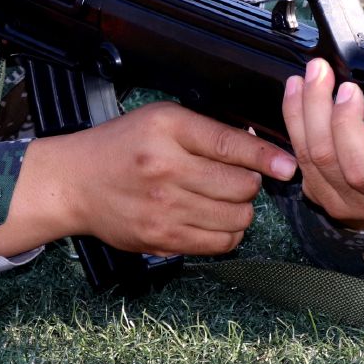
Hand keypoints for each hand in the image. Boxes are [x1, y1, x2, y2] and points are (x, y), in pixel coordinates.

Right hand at [0, 101, 296, 258]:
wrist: (75, 182)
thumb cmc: (120, 146)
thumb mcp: (161, 119)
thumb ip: (206, 131)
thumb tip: (257, 149)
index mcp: (168, 129)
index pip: (231, 145)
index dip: (267, 157)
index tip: (288, 166)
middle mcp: (167, 167)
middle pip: (240, 185)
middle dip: (250, 184)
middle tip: (239, 179)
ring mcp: (164, 207)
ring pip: (236, 218)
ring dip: (241, 210)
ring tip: (227, 201)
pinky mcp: (162, 239)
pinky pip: (218, 244)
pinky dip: (227, 234)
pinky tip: (215, 221)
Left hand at [281, 52, 363, 229]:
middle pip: (358, 173)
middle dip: (346, 126)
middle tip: (346, 89)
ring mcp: (349, 204)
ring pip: (322, 163)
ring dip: (312, 114)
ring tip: (314, 76)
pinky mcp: (319, 194)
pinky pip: (301, 159)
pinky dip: (295, 120)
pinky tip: (296, 91)